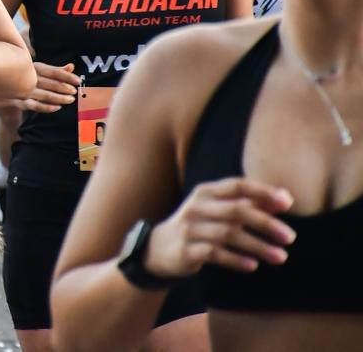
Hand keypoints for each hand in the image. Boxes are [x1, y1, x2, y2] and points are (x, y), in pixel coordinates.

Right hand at [12, 61, 79, 112]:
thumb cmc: (23, 74)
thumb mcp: (38, 68)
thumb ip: (56, 69)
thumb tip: (72, 66)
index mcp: (34, 67)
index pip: (54, 72)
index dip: (68, 76)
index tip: (78, 81)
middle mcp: (29, 77)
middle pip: (52, 84)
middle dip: (65, 88)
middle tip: (75, 91)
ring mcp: (25, 90)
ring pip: (46, 96)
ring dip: (60, 99)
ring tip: (70, 100)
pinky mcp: (20, 101)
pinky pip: (37, 106)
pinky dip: (48, 108)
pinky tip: (57, 107)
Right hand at [143, 178, 295, 277]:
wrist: (160, 248)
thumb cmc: (199, 226)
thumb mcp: (219, 211)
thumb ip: (248, 205)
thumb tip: (283, 200)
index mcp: (206, 192)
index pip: (237, 185)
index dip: (262, 192)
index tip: (287, 202)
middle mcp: (196, 207)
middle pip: (235, 211)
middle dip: (265, 224)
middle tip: (290, 237)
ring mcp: (189, 229)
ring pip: (228, 234)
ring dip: (257, 246)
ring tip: (281, 257)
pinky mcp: (186, 250)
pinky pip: (214, 253)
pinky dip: (236, 259)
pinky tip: (252, 265)